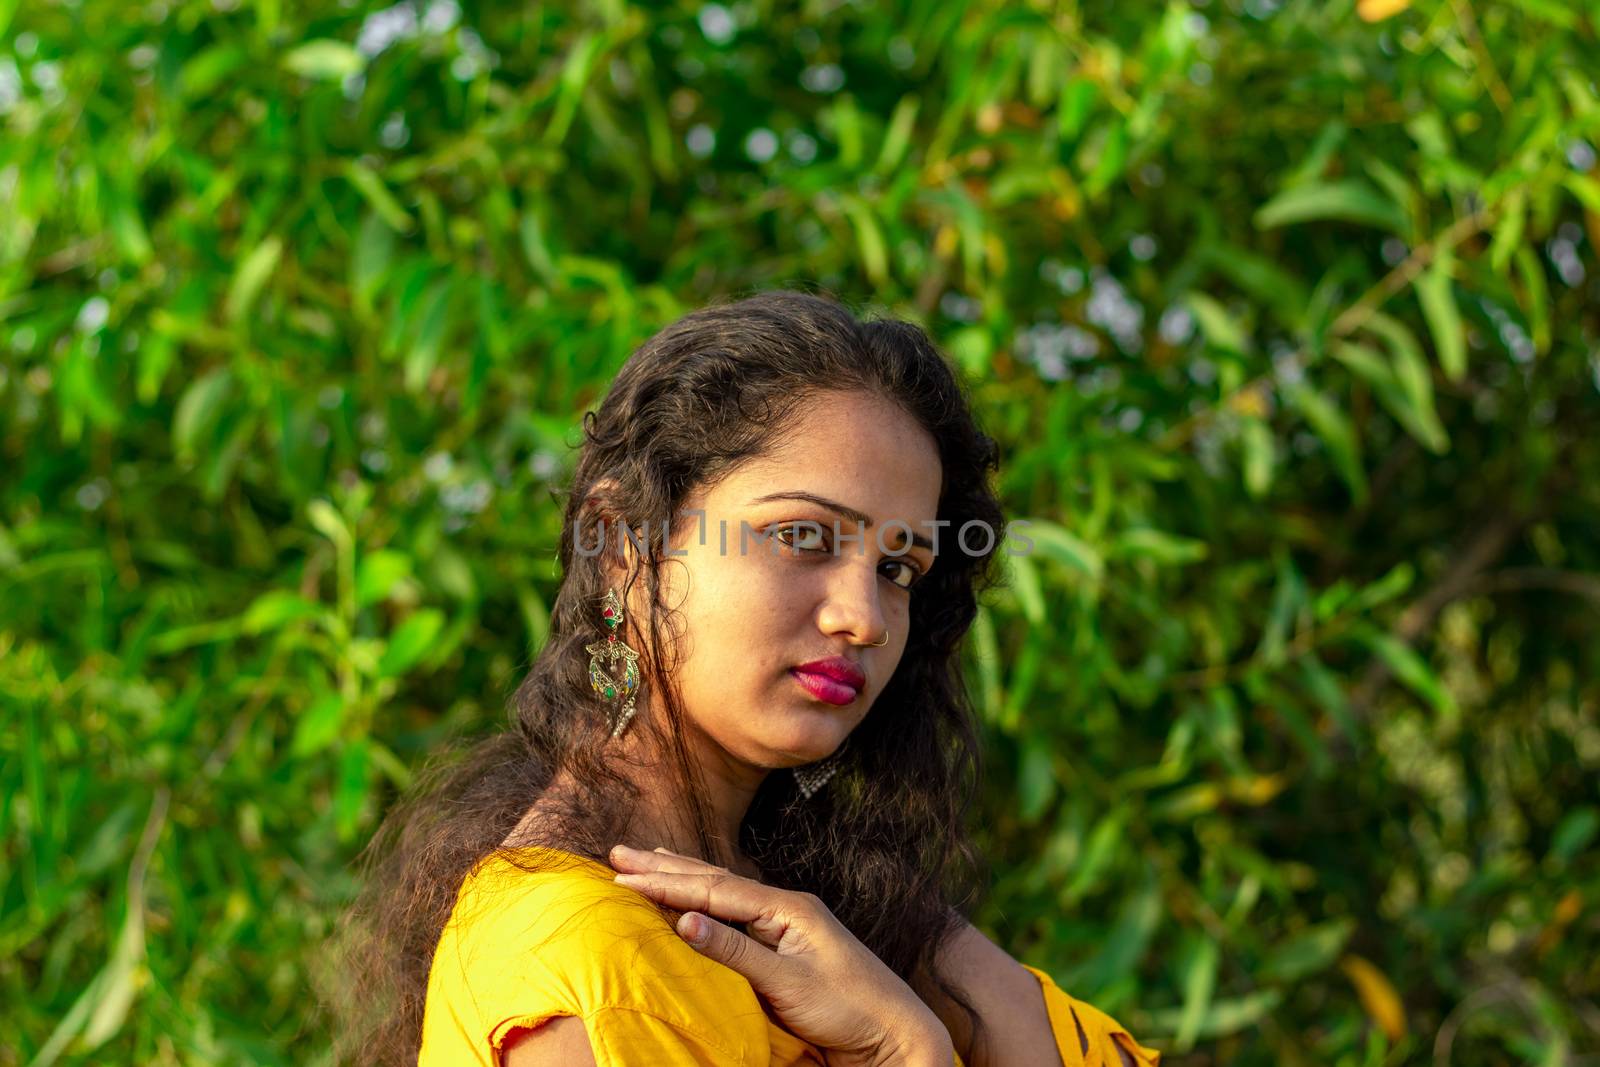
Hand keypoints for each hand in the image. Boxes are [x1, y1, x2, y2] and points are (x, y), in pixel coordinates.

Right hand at [609, 845, 952, 1066]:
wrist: (894, 1030)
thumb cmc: (848, 1008)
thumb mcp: (787, 983)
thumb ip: (734, 951)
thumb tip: (684, 920)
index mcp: (787, 908)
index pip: (714, 890)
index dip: (666, 883)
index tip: (622, 874)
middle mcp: (786, 906)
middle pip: (715, 879)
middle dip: (666, 867)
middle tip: (619, 851)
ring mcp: (788, 922)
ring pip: (724, 891)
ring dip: (683, 876)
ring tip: (649, 857)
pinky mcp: (787, 943)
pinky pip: (734, 911)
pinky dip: (705, 899)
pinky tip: (695, 897)